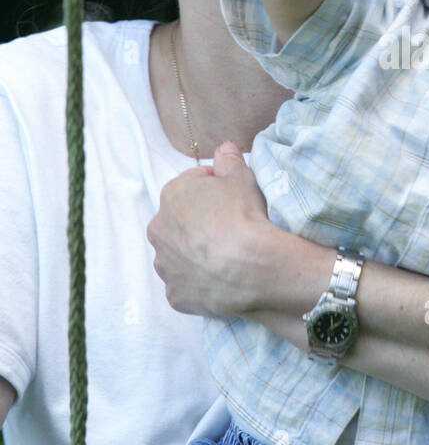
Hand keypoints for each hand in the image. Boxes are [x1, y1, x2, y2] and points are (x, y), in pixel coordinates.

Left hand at [147, 141, 271, 317]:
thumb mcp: (241, 176)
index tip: (232, 199)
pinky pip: (186, 286)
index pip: (191, 186)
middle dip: (199, 224)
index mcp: (171, 196)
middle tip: (229, 230)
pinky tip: (221, 279)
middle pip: (180, 223)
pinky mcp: (175, 295)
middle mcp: (159, 231)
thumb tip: (224, 148)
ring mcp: (165, 266)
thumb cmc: (245, 216)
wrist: (253, 266)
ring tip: (225, 257)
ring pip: (178, 256)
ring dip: (195, 255)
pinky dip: (200, 283)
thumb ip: (229, 159)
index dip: (214, 190)